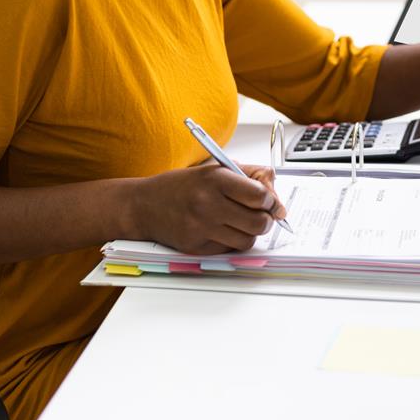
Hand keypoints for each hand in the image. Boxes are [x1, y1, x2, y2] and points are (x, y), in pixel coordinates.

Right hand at [129, 160, 287, 254]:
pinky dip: (231, 242)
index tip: (269, 201)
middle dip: (266, 220)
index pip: (259, 195)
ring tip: (240, 223)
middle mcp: (208, 204)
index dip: (270, 200)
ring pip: (247, 240)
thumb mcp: (215, 169)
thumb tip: (275, 194)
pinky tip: (221, 230)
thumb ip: (249, 175)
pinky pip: (229, 249)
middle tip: (262, 216)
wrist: (144, 205)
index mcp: (215, 179)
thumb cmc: (183, 186)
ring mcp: (201, 228)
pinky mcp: (196, 247)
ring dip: (250, 233)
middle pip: (258, 222)